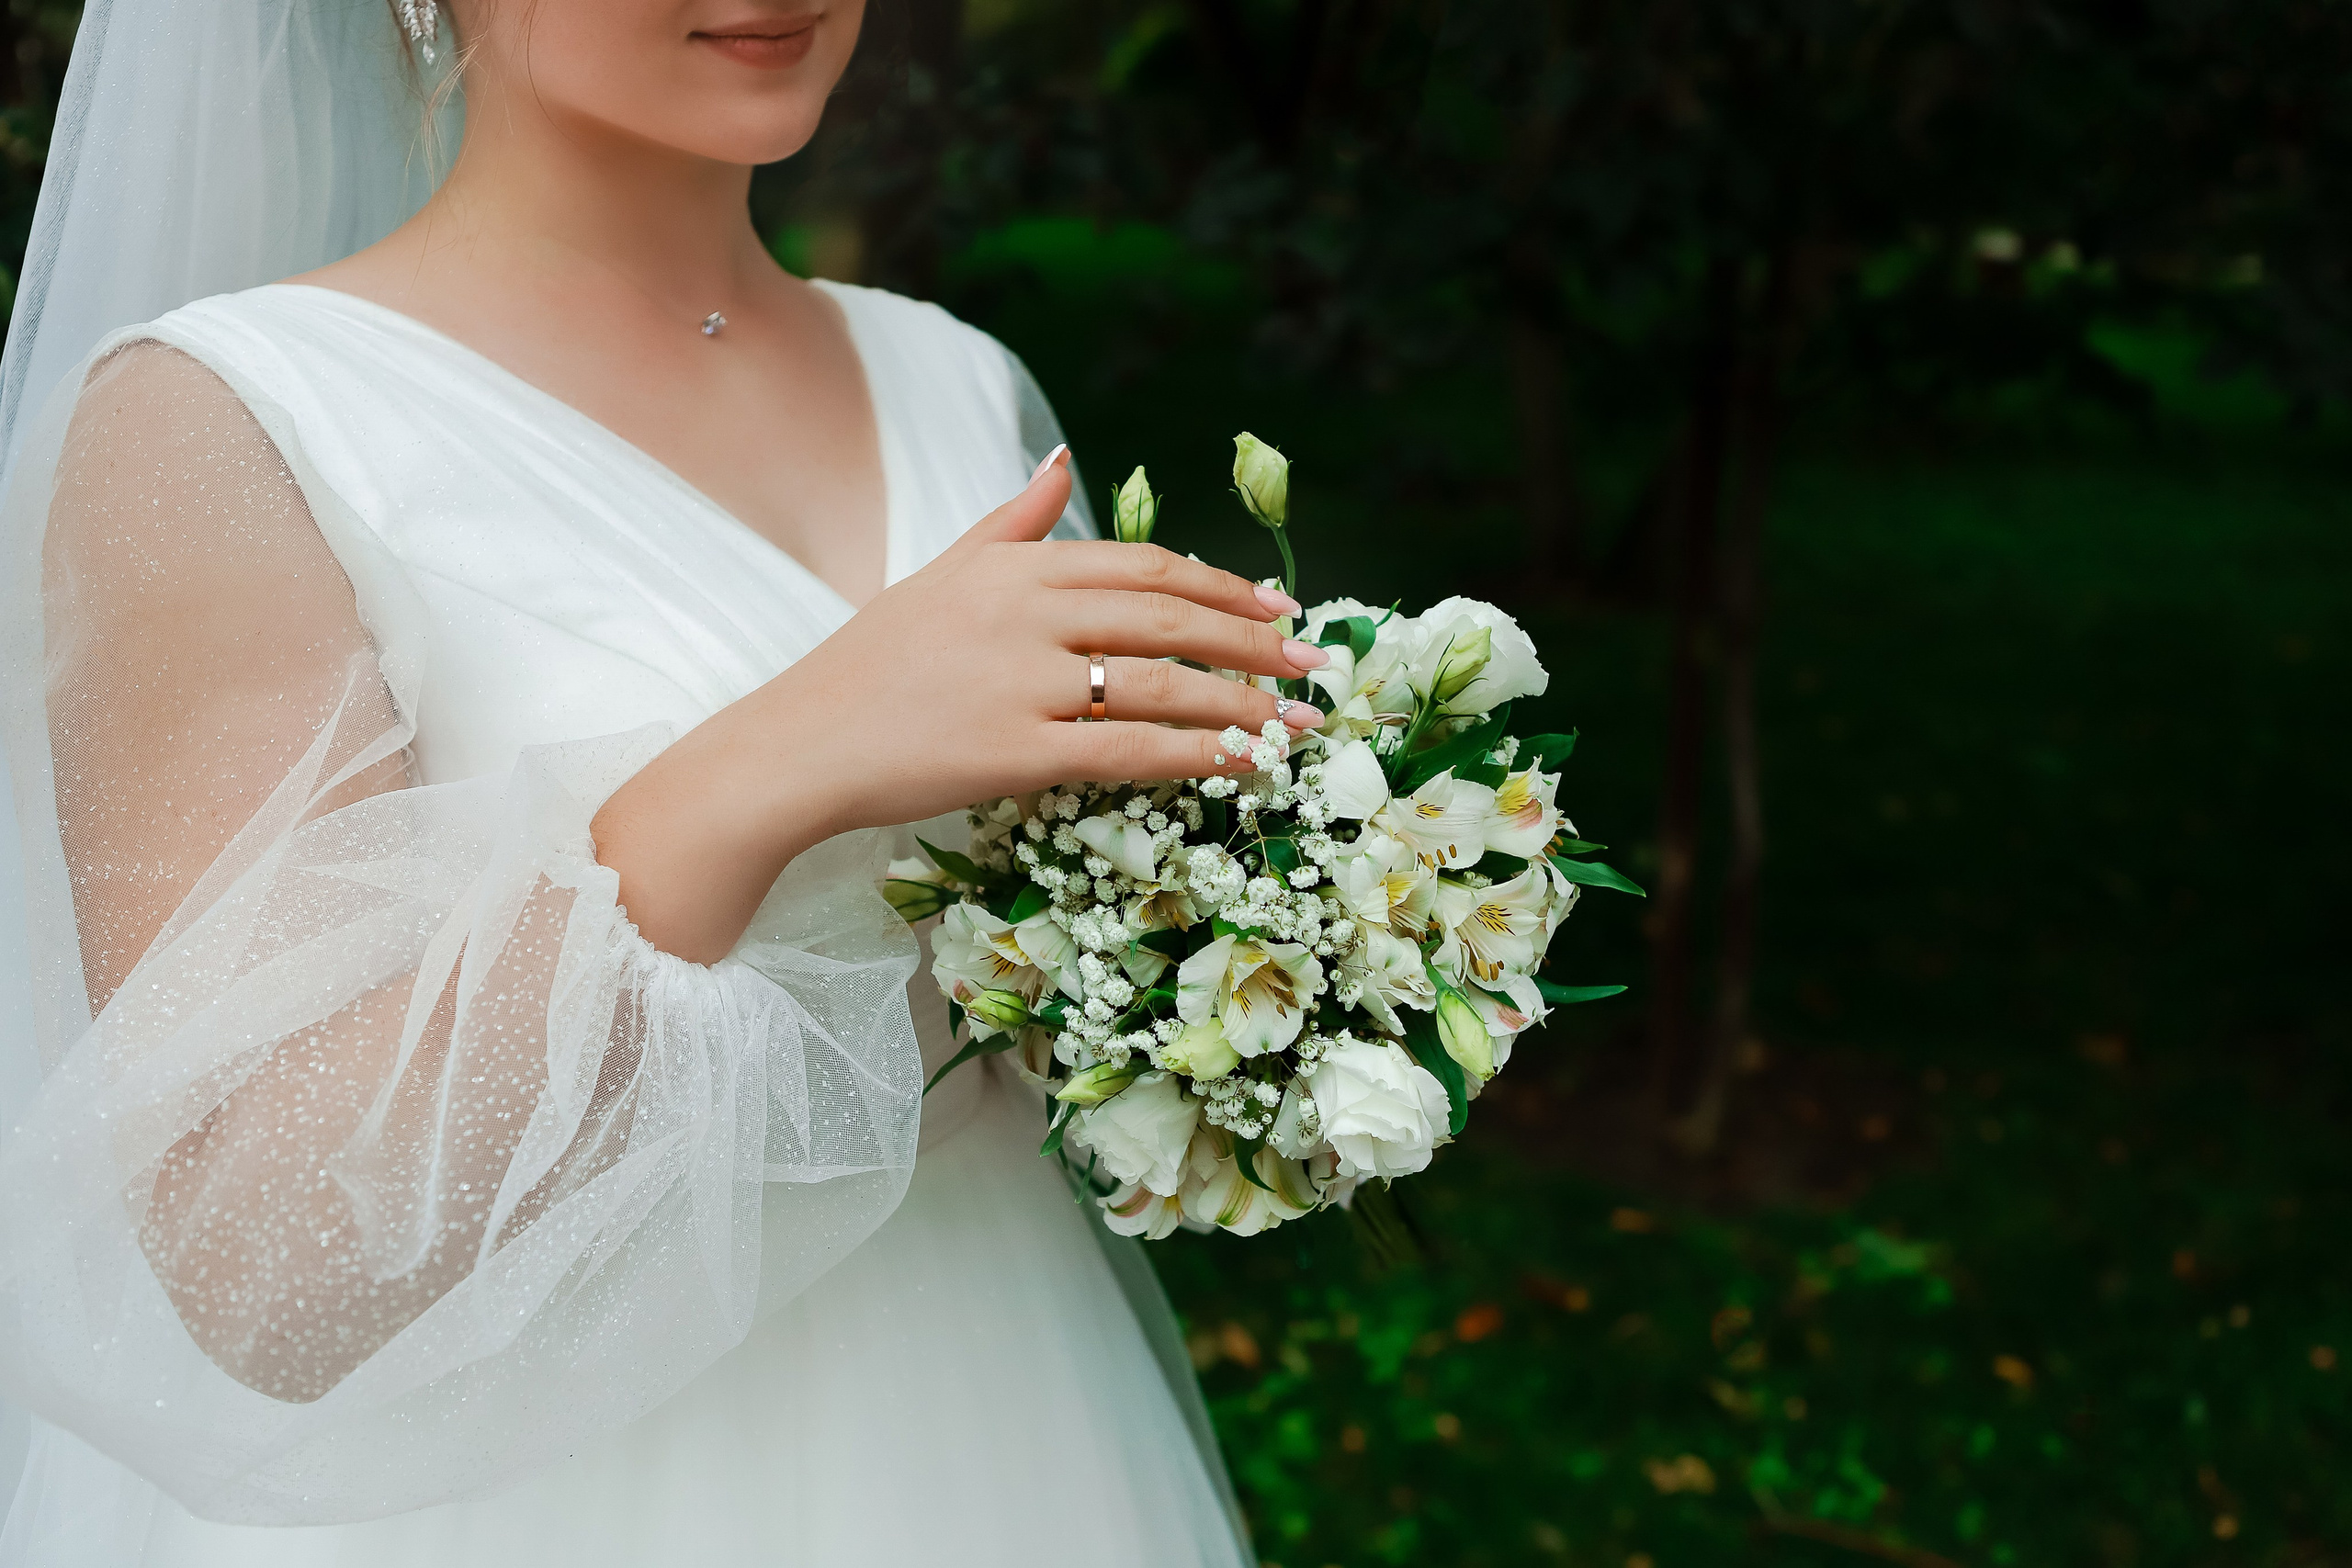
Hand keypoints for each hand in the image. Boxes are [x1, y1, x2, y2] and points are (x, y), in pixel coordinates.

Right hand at [592, 449, 1330, 960]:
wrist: (800, 745)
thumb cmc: (870, 666)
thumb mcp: (941, 574)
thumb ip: (1011, 520)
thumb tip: (1064, 458)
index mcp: (1014, 566)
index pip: (1143, 565)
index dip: (1219, 585)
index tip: (1276, 607)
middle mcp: (1025, 612)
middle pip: (1166, 616)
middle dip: (1251, 642)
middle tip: (1312, 665)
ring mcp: (1022, 682)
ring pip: (1159, 686)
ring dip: (1240, 705)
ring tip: (1295, 725)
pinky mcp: (1015, 751)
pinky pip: (1127, 752)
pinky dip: (1193, 757)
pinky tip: (1239, 766)